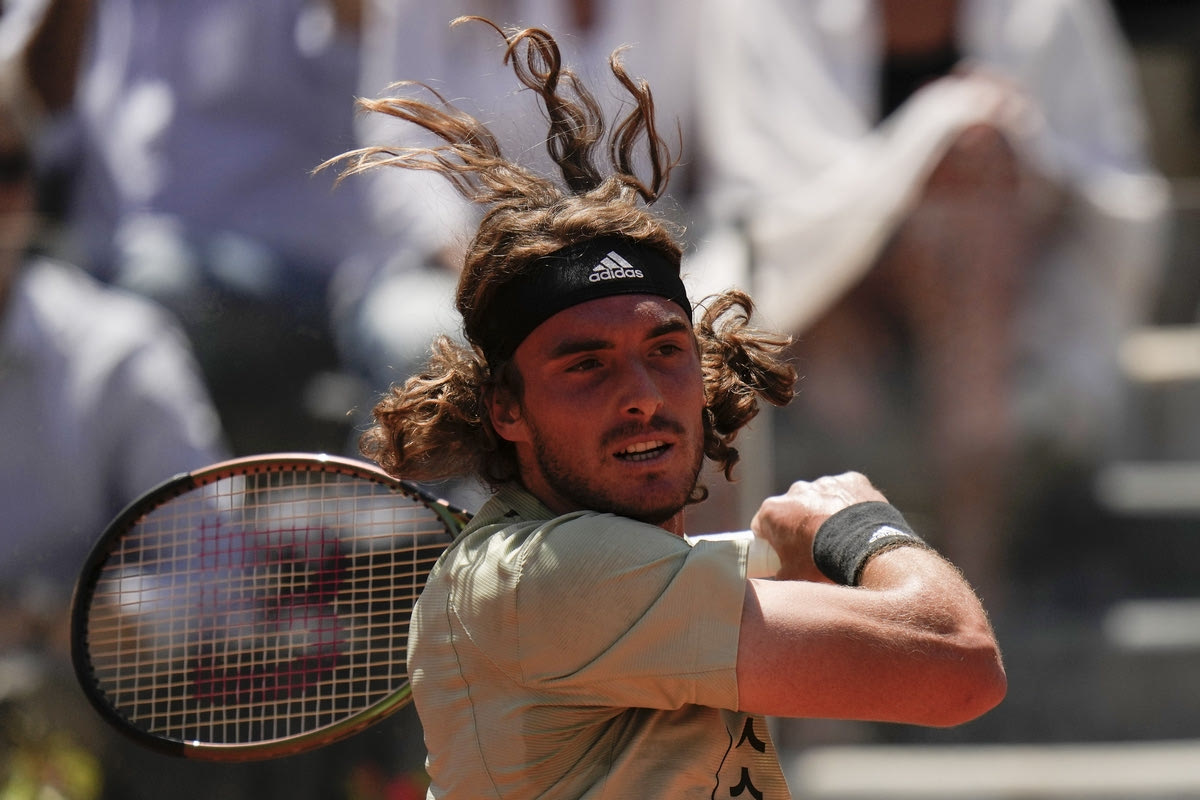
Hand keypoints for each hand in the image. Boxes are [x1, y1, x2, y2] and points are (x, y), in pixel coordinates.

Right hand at [750, 472, 886, 581]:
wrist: (867, 553)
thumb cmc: (824, 565)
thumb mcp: (792, 578)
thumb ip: (778, 573)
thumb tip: (776, 579)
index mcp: (773, 511)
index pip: (762, 524)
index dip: (771, 540)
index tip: (782, 553)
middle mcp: (796, 490)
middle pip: (792, 508)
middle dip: (799, 525)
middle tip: (814, 549)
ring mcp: (825, 483)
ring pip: (821, 498)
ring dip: (826, 513)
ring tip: (842, 540)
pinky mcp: (852, 480)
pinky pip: (847, 492)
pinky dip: (850, 505)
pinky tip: (858, 526)